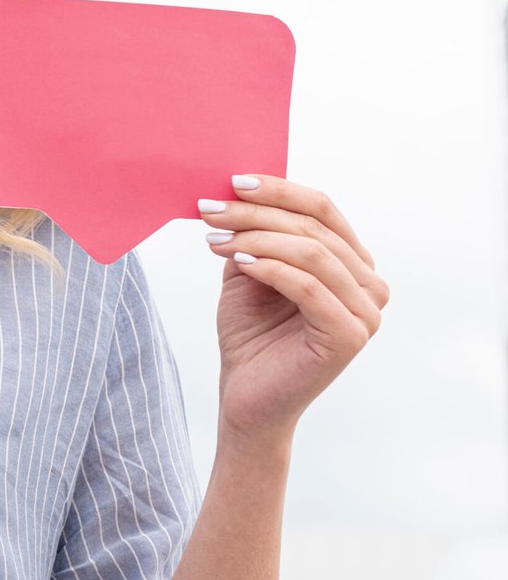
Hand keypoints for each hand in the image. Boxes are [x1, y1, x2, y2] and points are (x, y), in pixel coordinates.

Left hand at [198, 174, 388, 448]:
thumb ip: (255, 234)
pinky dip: (270, 267)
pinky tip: (238, 262)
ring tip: (215, 239)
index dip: (279, 190)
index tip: (232, 181)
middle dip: (257, 213)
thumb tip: (237, 190)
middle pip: (315, 227)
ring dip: (257, 238)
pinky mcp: (350, 336)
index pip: (322, 209)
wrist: (246, 398)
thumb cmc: (250, 335)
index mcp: (352, 263)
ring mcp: (366, 312)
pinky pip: (309, 286)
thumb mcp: (248, 271)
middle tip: (210, 209)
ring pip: (312, 252)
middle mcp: (369, 284)